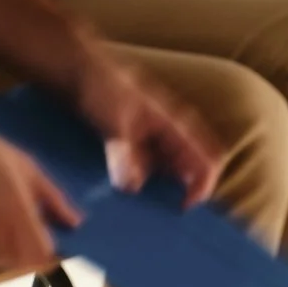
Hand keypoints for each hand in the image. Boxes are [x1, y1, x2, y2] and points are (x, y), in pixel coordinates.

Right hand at [0, 116, 78, 275]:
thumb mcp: (25, 165)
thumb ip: (53, 198)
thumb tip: (74, 222)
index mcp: (17, 217)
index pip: (43, 257)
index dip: (50, 251)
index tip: (50, 238)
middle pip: (21, 261)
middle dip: (24, 244)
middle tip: (14, 214)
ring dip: (0, 244)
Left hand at [71, 45, 222, 203]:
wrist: (79, 69)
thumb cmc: (102, 86)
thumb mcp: (114, 121)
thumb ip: (124, 153)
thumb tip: (131, 186)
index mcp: (176, 125)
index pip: (208, 160)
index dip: (203, 187)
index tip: (182, 208)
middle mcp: (172, 133)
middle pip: (194, 172)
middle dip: (184, 195)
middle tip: (162, 217)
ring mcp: (156, 140)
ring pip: (172, 174)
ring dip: (162, 192)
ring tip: (142, 210)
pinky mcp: (140, 144)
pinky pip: (151, 171)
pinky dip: (144, 184)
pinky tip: (124, 194)